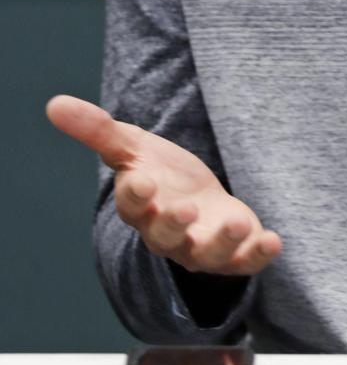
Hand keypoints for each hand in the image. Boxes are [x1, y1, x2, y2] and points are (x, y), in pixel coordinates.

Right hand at [46, 95, 281, 275]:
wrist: (198, 201)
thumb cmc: (160, 173)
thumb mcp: (132, 145)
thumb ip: (97, 129)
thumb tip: (54, 104)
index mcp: (142, 206)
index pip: (132, 206)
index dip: (136, 196)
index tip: (143, 180)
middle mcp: (168, 233)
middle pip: (165, 237)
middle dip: (174, 225)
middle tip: (185, 209)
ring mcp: (201, 246)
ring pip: (206, 254)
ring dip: (221, 241)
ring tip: (236, 220)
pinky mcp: (234, 252)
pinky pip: (245, 261)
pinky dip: (258, 254)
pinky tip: (274, 241)